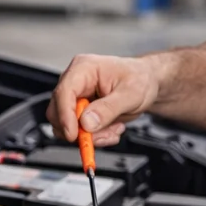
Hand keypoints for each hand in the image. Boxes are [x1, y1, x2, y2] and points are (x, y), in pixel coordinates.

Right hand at [47, 53, 163, 146]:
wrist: (147, 84)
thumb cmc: (140, 79)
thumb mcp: (131, 94)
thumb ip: (108, 108)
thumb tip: (86, 122)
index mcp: (84, 68)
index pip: (64, 92)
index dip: (65, 116)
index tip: (73, 134)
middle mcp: (75, 82)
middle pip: (58, 112)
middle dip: (79, 130)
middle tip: (101, 135)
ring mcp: (76, 98)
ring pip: (67, 126)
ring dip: (91, 135)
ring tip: (113, 128)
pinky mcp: (80, 112)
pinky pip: (78, 132)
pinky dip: (95, 137)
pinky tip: (111, 128)